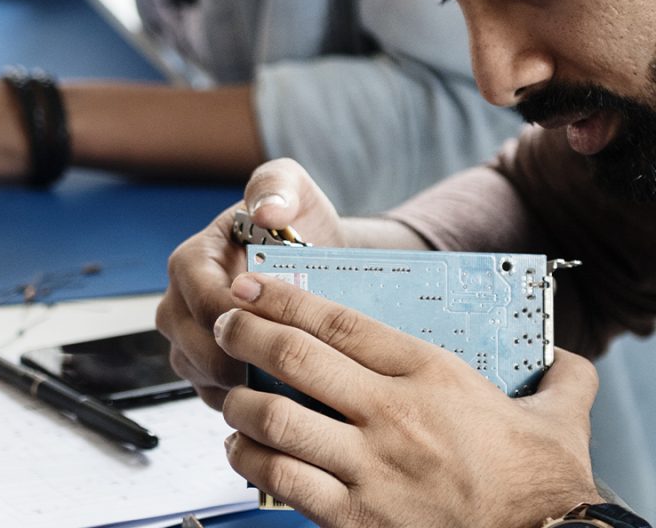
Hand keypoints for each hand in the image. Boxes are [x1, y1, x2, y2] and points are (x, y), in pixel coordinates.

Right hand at [156, 158, 347, 408]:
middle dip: (238, 359)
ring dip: (240, 385)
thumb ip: (277, 186)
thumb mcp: (292, 188)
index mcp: (191, 260)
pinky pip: (213, 396)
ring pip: (200, 375)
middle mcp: (179, 302)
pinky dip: (243, 401)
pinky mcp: (205, 369)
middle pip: (192, 345)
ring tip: (287, 382)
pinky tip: (279, 394)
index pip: (200, 297)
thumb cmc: (299, 223)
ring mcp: (188, 339)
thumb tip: (267, 210)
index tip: (278, 324)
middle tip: (286, 365)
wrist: (315, 258)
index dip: (235, 316)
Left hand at [216, 273, 599, 527]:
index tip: (253, 285)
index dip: (286, 297)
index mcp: (428, 374)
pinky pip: (284, 481)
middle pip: (297, 358)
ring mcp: (370, 469)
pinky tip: (243, 448)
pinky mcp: (357, 520)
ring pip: (279, 418)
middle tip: (226, 321)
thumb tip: (564, 354)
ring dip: (241, 400)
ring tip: (228, 391)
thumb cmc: (539, 481)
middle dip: (248, 332)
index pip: (338, 321)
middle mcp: (392, 414)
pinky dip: (252, 460)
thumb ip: (561, 374)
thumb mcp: (558, 413)